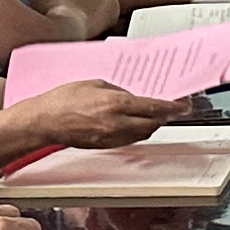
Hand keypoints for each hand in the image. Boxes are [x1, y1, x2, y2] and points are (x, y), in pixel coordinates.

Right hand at [15, 80, 179, 148]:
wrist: (45, 121)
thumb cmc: (64, 100)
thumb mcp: (95, 84)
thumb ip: (118, 90)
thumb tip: (132, 96)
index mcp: (117, 104)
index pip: (154, 107)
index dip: (173, 107)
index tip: (184, 105)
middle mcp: (117, 124)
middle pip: (153, 124)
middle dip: (165, 117)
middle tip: (173, 109)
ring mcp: (111, 137)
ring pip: (143, 134)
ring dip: (152, 125)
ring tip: (155, 115)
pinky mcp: (105, 146)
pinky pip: (129, 139)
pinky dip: (137, 131)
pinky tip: (135, 124)